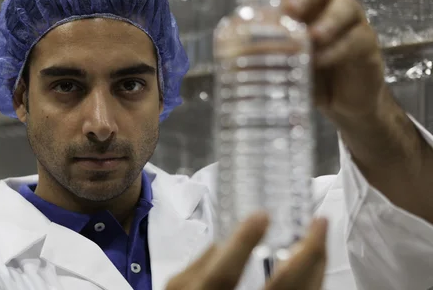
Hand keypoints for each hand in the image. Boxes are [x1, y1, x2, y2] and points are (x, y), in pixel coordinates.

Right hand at [165, 213, 327, 289]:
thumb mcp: (179, 287)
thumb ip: (200, 265)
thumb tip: (227, 240)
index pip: (224, 274)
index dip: (242, 244)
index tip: (261, 215)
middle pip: (281, 289)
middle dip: (306, 255)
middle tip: (318, 223)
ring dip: (316, 267)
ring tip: (319, 238)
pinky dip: (312, 283)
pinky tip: (312, 267)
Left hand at [243, 0, 386, 120]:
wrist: (341, 104)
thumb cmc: (306, 75)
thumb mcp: (279, 65)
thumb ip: (260, 57)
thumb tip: (230, 60)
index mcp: (296, 4)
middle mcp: (323, 4)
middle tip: (291, 10)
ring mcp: (348, 21)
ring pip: (343, 6)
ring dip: (327, 21)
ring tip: (312, 38)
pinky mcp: (365, 43)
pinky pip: (355, 38)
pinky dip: (337, 49)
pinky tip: (322, 61)